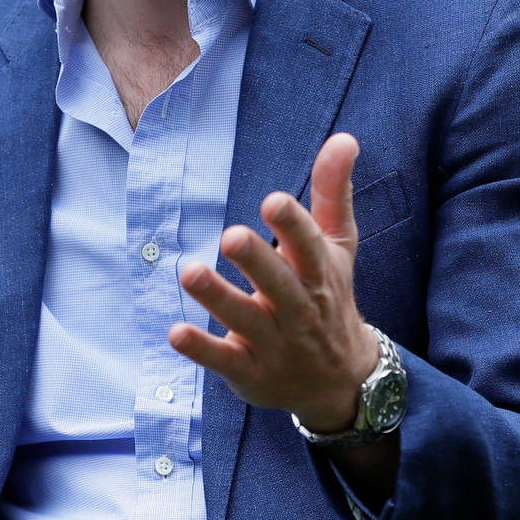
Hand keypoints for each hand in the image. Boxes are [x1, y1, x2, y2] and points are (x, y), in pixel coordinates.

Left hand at [168, 132, 376, 433]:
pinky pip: (223, 359)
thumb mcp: (337, 246)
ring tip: (189, 271)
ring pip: (245, 319)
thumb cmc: (329, 297)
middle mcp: (298, 309)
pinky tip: (175, 332)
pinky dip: (201, 348)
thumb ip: (333, 192)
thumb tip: (344, 137)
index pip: (310, 248)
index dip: (294, 225)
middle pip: (279, 284)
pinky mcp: (248, 371)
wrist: (339, 382)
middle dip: (257, 261)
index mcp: (319, 275)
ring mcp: (273, 343)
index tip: (273, 201)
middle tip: (231, 235)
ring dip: (218, 297)